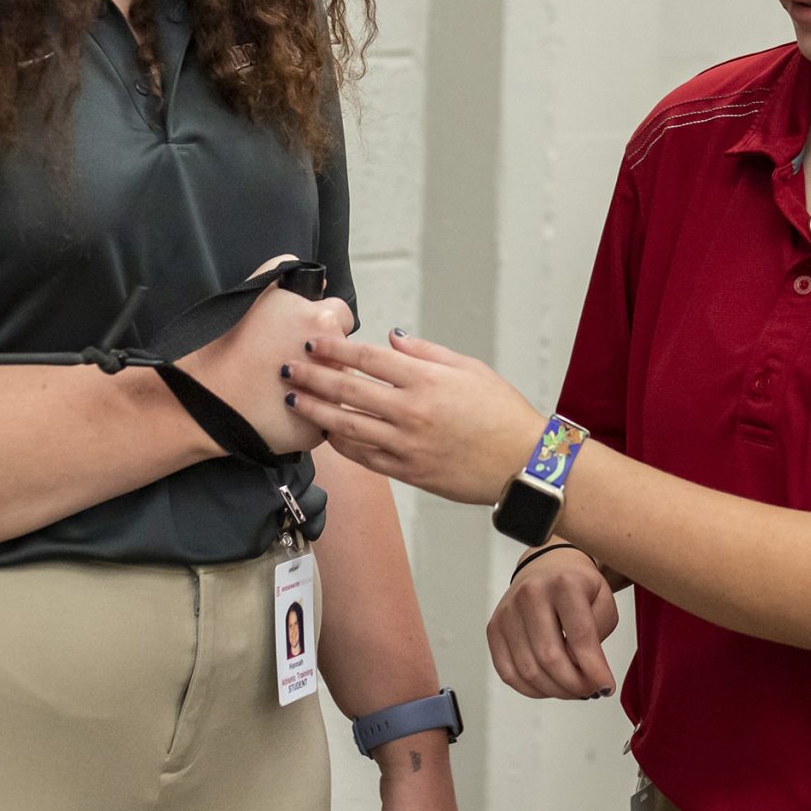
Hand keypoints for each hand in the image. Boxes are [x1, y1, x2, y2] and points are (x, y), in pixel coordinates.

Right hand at [176, 257, 354, 455]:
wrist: (207, 396)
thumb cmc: (227, 345)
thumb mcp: (254, 295)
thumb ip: (282, 271)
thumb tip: (307, 269)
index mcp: (322, 320)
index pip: (341, 316)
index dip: (323, 324)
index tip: (303, 335)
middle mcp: (334, 356)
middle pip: (343, 352)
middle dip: (325, 356)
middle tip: (289, 362)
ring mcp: (330, 396)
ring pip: (338, 387)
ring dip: (322, 386)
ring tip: (283, 387)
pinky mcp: (320, 429)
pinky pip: (324, 419)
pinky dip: (309, 417)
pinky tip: (282, 412)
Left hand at [282, 332, 543, 503]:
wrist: (522, 463)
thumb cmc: (502, 413)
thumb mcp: (470, 369)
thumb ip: (426, 353)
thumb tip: (391, 339)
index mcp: (427, 380)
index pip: (368, 358)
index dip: (336, 349)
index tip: (314, 343)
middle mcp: (411, 411)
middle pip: (348, 390)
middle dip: (312, 378)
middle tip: (288, 370)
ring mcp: (406, 444)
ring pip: (347, 426)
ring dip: (315, 412)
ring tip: (293, 402)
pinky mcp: (407, 471)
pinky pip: (363, 456)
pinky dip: (341, 444)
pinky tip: (327, 434)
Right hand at [488, 548, 617, 699]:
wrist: (547, 566)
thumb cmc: (578, 586)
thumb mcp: (603, 601)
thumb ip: (596, 634)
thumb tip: (582, 671)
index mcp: (564, 583)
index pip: (579, 637)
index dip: (594, 670)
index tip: (606, 687)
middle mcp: (531, 594)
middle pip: (550, 657)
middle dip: (574, 684)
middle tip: (590, 691)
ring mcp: (508, 611)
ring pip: (529, 670)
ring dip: (555, 690)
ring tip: (573, 690)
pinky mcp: (494, 628)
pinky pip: (508, 673)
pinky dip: (531, 689)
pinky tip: (549, 686)